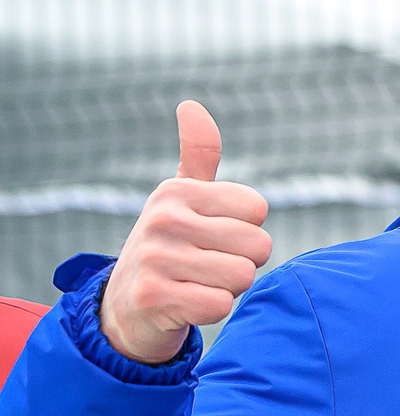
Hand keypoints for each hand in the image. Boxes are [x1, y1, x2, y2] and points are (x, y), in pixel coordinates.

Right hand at [99, 102, 272, 364]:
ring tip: (196, 283)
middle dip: (241, 262)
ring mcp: (156, 257)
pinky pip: (222, 304)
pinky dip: (213, 310)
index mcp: (177, 191)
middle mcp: (163, 218)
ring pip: (243, 276)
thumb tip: (191, 105)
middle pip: (257, 245)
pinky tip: (187, 304)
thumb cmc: (170, 247)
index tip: (212, 238)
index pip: (258, 208)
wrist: (126, 307)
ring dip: (228, 288)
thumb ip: (198, 155)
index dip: (245, 230)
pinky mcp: (155, 296)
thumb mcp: (181, 199)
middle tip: (206, 266)